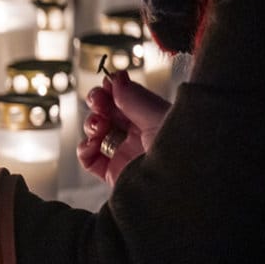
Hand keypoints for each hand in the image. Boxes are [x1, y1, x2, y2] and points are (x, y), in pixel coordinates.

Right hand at [77, 70, 170, 185]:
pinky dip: (85, 149)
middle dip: (98, 103)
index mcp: (154, 119)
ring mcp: (125, 155)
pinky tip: (93, 144)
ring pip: (96, 133)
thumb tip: (116, 77)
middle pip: (108, 113)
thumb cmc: (179, 149)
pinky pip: (90, 159)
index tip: (107, 83)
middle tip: (97, 100)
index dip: (113, 89)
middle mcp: (139, 136)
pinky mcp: (113, 174)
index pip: (127, 99)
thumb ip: (134, 97)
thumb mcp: (157, 116)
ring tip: (99, 126)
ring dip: (92, 124)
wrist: (177, 185)